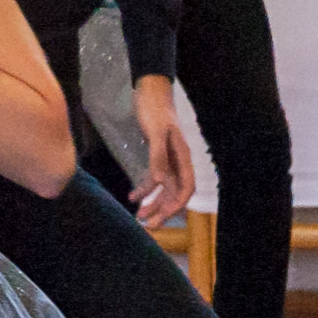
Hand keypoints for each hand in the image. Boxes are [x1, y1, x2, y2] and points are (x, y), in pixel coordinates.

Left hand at [127, 78, 196, 224]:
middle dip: (163, 210)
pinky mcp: (157, 155)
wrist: (150, 91)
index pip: (186, 187)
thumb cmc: (154, 109)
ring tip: (139, 216)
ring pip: (164, 189)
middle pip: (175, 192)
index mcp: (182, 157)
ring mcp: (169, 159)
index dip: (176, 205)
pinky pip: (154, 178)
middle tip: (148, 226)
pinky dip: (144, 189)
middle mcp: (178, 161)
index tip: (162, 217)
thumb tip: (159, 182)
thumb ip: (158, 157)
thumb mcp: (155, 132)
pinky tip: (132, 196)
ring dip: (153, 203)